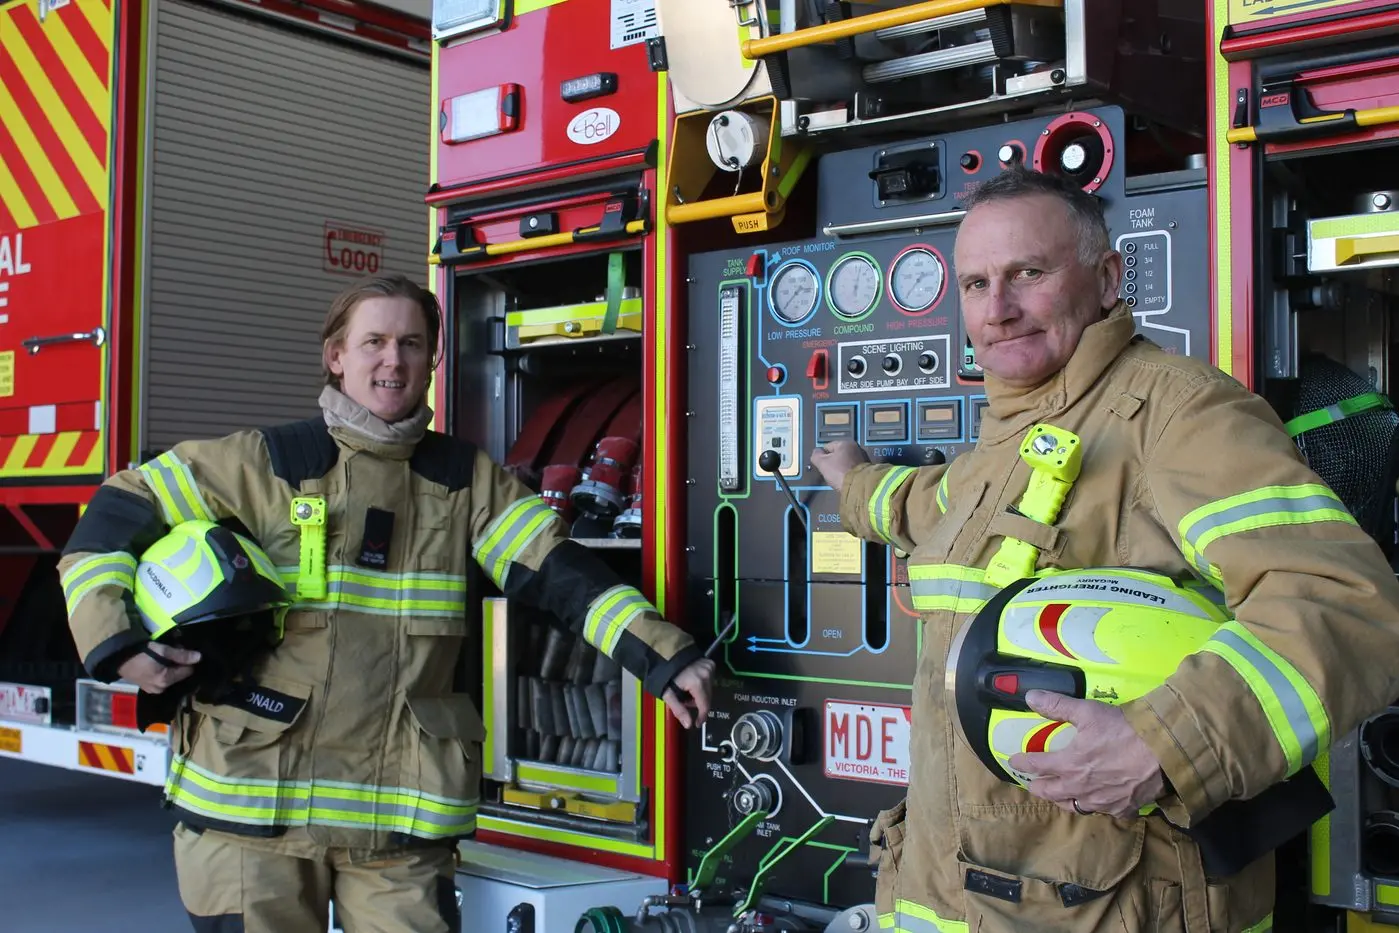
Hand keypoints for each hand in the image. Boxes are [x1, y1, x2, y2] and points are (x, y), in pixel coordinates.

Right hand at [116, 643, 200, 693]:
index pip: (187, 671)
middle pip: (179, 675)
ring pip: (171, 676)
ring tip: (167, 653)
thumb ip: (181, 655)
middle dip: (180, 663)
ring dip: (172, 666)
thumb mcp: (162, 650)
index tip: (185, 650)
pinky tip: (160, 661)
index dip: (189, 660)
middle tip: (175, 650)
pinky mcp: (147, 686)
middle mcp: (161, 689)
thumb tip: (199, 657)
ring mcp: (153, 689)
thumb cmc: (140, 653)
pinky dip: (164, 670)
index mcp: (165, 681)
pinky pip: (162, 678)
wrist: (117, 657)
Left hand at [663, 658, 715, 728]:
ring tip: (687, 691)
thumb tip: (689, 725)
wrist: (667, 655)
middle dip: (697, 703)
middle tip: (684, 701)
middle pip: (708, 698)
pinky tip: (692, 684)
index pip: (704, 705)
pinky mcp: (710, 664)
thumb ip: (679, 710)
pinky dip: (702, 685)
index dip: (701, 716)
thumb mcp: (668, 694)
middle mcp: (707, 675)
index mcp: (697, 683)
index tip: (697, 723)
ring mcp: (710, 668)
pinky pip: (709, 681)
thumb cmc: (666, 676)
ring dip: (700, 695)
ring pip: (709, 690)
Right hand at [810, 440, 869, 492]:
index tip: (822, 466)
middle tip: (829, 472)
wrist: (859, 486)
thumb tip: (816, 452)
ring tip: (838, 477)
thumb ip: (816, 455)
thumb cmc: (839, 472)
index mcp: (845, 443)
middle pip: (838, 454)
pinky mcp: (867, 468)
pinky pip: (852, 468)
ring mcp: (863, 458)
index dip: (822, 457)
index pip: (828, 447)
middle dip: (833, 462)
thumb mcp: (822, 463)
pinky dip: (848, 472)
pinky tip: (846, 479)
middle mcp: (856, 447)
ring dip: (841, 468)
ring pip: (846, 462)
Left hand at [1007, 690, 1164, 819]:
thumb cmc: (1123, 730)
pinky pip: (1104, 811)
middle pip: (1051, 793)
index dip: (1022, 762)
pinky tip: (1097, 802)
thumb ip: (1057, 705)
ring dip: (1062, 800)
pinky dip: (1096, 807)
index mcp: (1068, 765)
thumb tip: (1029, 697)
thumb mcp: (1088, 711)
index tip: (1014, 761)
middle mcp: (1080, 788)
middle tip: (1032, 784)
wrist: (1164, 753)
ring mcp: (1102, 802)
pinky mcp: (1122, 808)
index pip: (1036, 766)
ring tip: (1058, 796)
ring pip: (1074, 806)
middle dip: (1038, 788)